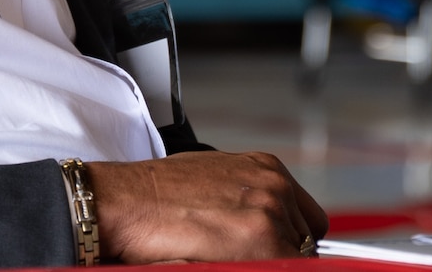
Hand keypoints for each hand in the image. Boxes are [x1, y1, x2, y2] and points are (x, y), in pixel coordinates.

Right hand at [87, 150, 328, 262]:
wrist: (126, 202)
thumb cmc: (156, 194)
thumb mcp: (214, 180)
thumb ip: (246, 199)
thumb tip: (259, 227)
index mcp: (266, 168)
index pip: (305, 219)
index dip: (288, 241)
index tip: (276, 253)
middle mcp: (275, 187)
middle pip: (305, 242)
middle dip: (279, 254)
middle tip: (242, 255)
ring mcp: (271, 214)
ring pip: (293, 258)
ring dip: (268, 261)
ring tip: (226, 255)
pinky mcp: (261, 243)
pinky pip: (283, 267)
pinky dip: (262, 267)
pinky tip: (223, 260)